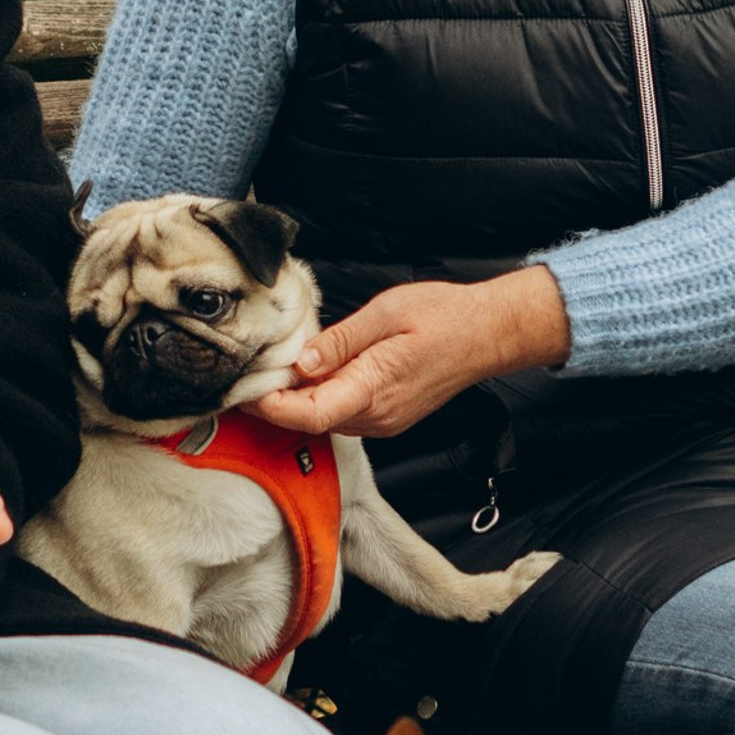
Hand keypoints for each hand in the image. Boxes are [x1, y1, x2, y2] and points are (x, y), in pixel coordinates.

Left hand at [251, 268, 569, 439]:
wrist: (489, 334)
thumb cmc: (444, 316)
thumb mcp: (385, 312)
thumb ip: (339, 340)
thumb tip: (300, 361)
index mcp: (373, 388)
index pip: (307, 415)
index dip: (270, 405)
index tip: (245, 386)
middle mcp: (377, 416)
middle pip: (309, 421)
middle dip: (275, 400)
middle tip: (249, 370)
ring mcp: (383, 421)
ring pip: (323, 420)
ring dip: (296, 400)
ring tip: (276, 367)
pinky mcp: (387, 418)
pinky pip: (342, 415)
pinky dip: (320, 399)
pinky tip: (311, 373)